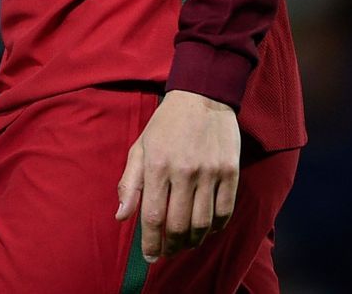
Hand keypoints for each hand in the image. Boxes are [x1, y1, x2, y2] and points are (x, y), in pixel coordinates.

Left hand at [113, 89, 240, 263]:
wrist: (203, 95)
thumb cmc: (166, 124)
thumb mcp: (141, 147)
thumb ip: (130, 183)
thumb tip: (121, 216)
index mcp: (157, 165)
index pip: (153, 216)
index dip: (151, 242)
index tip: (150, 256)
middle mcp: (184, 170)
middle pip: (179, 225)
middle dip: (172, 246)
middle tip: (169, 251)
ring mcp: (210, 171)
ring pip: (203, 223)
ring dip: (193, 241)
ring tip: (186, 243)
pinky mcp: (230, 171)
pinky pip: (225, 211)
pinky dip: (215, 227)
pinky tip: (207, 229)